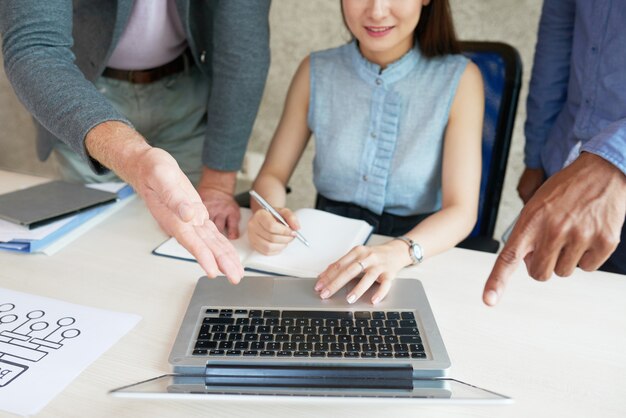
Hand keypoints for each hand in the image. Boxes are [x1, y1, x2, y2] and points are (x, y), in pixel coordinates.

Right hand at [131, 148, 243, 282]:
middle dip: (220, 263)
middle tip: (234, 278)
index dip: (202, 256)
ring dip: (224, 258)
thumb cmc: (151, 169)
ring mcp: (190, 221)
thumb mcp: (161, 176)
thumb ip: (174, 197)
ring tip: (236, 273)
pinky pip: (211, 234)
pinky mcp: (196, 215)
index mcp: (173, 217)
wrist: (148, 166)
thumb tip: (188, 214)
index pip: (190, 241)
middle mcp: (182, 223)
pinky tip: (229, 256)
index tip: (212, 271)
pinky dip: (221, 245)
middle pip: (205, 247)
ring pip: (211, 243)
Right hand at [247, 208, 298, 254]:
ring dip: (281, 245)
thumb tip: (296, 228)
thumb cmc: (274, 215)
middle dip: (285, 239)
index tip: (292, 232)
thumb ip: (291, 218)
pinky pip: (266, 252)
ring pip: (268, 247)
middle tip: (292, 237)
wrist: (266, 218)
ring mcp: (252, 236)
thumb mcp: (284, 212)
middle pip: (271, 237)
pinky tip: (280, 244)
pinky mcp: (254, 244)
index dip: (284, 231)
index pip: (271, 226)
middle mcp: (253, 225)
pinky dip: (276, 250)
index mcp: (260, 215)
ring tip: (286, 240)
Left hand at [315, 240, 409, 304]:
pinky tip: (373, 300)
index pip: (339, 265)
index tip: (318, 286)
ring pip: (368, 277)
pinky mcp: (390, 274)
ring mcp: (379, 265)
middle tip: (325, 294)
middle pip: (350, 270)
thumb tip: (323, 277)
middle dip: (336, 283)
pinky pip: (385, 284)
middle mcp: (368, 257)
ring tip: (348, 299)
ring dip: (357, 289)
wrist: (396, 251)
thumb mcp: (357, 256)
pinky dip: (380, 293)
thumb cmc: (373, 255)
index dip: (327, 276)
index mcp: (357, 252)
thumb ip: (342, 265)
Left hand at [483, 153, 625, 305]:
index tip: (488, 300)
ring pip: (564, 272)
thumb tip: (528, 263)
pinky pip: (588, 268)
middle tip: (550, 244)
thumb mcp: (536, 206)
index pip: (508, 257)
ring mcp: (580, 236)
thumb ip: (527, 235)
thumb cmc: (564, 190)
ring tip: (571, 232)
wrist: (601, 171)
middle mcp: (554, 231)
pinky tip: (587, 234)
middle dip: (542, 265)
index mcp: (531, 222)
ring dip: (565, 259)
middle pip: (539, 274)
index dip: (497, 281)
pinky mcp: (604, 241)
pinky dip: (587, 256)